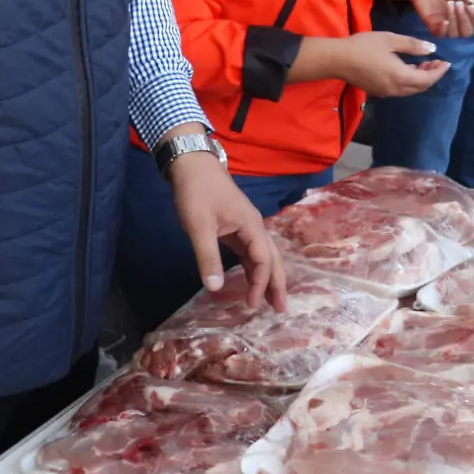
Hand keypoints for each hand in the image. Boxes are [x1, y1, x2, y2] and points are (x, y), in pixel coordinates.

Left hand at [168, 146, 286, 311]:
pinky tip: (251, 280)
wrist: (192, 164)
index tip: (252, 305)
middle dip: (277, 283)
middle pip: (272, 258)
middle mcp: (254, 227)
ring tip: (271, 300)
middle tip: (281, 309)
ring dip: (267, 277)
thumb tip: (215, 288)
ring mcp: (246, 227)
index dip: (260, 283)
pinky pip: (250, 252)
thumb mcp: (199, 226)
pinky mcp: (235, 227)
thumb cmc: (197, 192)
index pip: (263, 260)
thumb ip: (208, 257)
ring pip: (263, 255)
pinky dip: (253, 268)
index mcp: (251, 225)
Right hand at [335, 32, 451, 96]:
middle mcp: (395, 89)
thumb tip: (431, 50)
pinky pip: (400, 89)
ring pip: (410, 90)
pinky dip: (409, 81)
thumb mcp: (390, 40)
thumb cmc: (364, 46)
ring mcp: (386, 92)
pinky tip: (407, 68)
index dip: (439, 72)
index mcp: (401, 76)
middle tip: (436, 61)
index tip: (447, 62)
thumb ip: (413, 45)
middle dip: (431, 75)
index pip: (428, 80)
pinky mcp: (378, 91)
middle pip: (420, 87)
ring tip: (424, 63)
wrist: (337, 59)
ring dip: (420, 79)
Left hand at [384, 0, 473, 38]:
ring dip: (455, 21)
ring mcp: (445, 24)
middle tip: (458, 4)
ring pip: (455, 34)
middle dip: (465, 20)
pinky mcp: (433, 24)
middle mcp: (457, 20)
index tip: (471, 5)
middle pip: (468, 32)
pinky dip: (444, 30)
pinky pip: (441, 34)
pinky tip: (444, 20)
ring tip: (449, 4)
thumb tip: (472, 2)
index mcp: (466, 11)